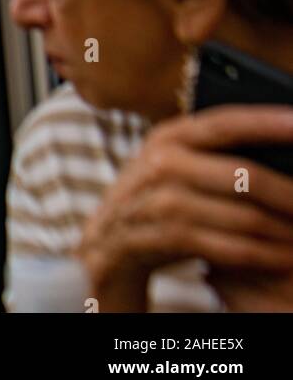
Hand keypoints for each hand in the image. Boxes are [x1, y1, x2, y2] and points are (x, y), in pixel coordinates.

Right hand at [77, 106, 292, 311]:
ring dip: (282, 232)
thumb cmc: (155, 201)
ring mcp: (156, 201)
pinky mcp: (158, 237)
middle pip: (244, 175)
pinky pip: (225, 247)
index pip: (226, 122)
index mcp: (168, 137)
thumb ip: (213, 153)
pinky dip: (260, 255)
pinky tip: (280, 258)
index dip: (268, 122)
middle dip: (291, 194)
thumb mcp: (174, 166)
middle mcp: (160, 163)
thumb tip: (279, 144)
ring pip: (241, 216)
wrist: (106, 244)